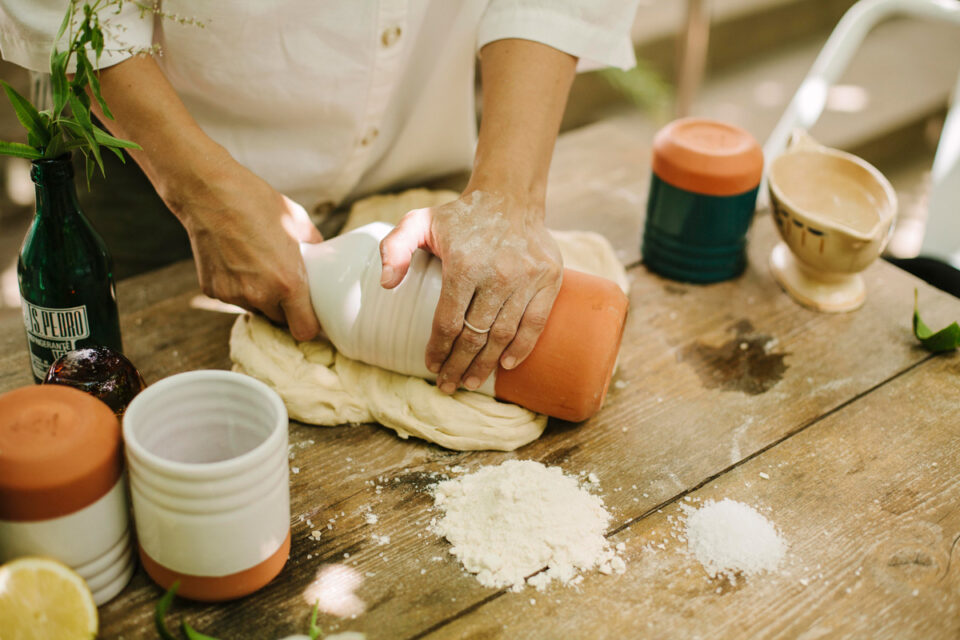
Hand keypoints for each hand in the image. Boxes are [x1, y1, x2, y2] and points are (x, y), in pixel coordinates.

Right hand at [172, 162, 323, 340]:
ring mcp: (233, 294)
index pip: (304, 330)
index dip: (310, 324)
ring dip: (261, 297)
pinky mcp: (212, 290)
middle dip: (286, 308)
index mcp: (288, 283)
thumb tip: (322, 258)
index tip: (311, 315)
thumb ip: (313, 247)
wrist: (209, 192)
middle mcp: (260, 295)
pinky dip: (238, 287)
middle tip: (286, 285)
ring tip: (259, 267)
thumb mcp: (298, 222)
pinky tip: (237, 261)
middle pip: (280, 320)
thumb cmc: (256, 202)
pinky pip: (233, 298)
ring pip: (255, 309)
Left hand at [379, 190, 562, 392]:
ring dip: (486, 364)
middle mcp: (498, 273)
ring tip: (471, 381)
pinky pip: (535, 323)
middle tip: (448, 384)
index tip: (431, 366)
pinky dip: (522, 348)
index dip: (438, 350)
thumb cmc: (461, 216)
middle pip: (475, 335)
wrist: (510, 196)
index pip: (448, 321)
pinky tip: (506, 364)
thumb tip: (388, 284)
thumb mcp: (418, 221)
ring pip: (503, 335)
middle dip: (459, 365)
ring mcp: (527, 278)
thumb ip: (394, 248)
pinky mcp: (549, 279)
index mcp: (464, 263)